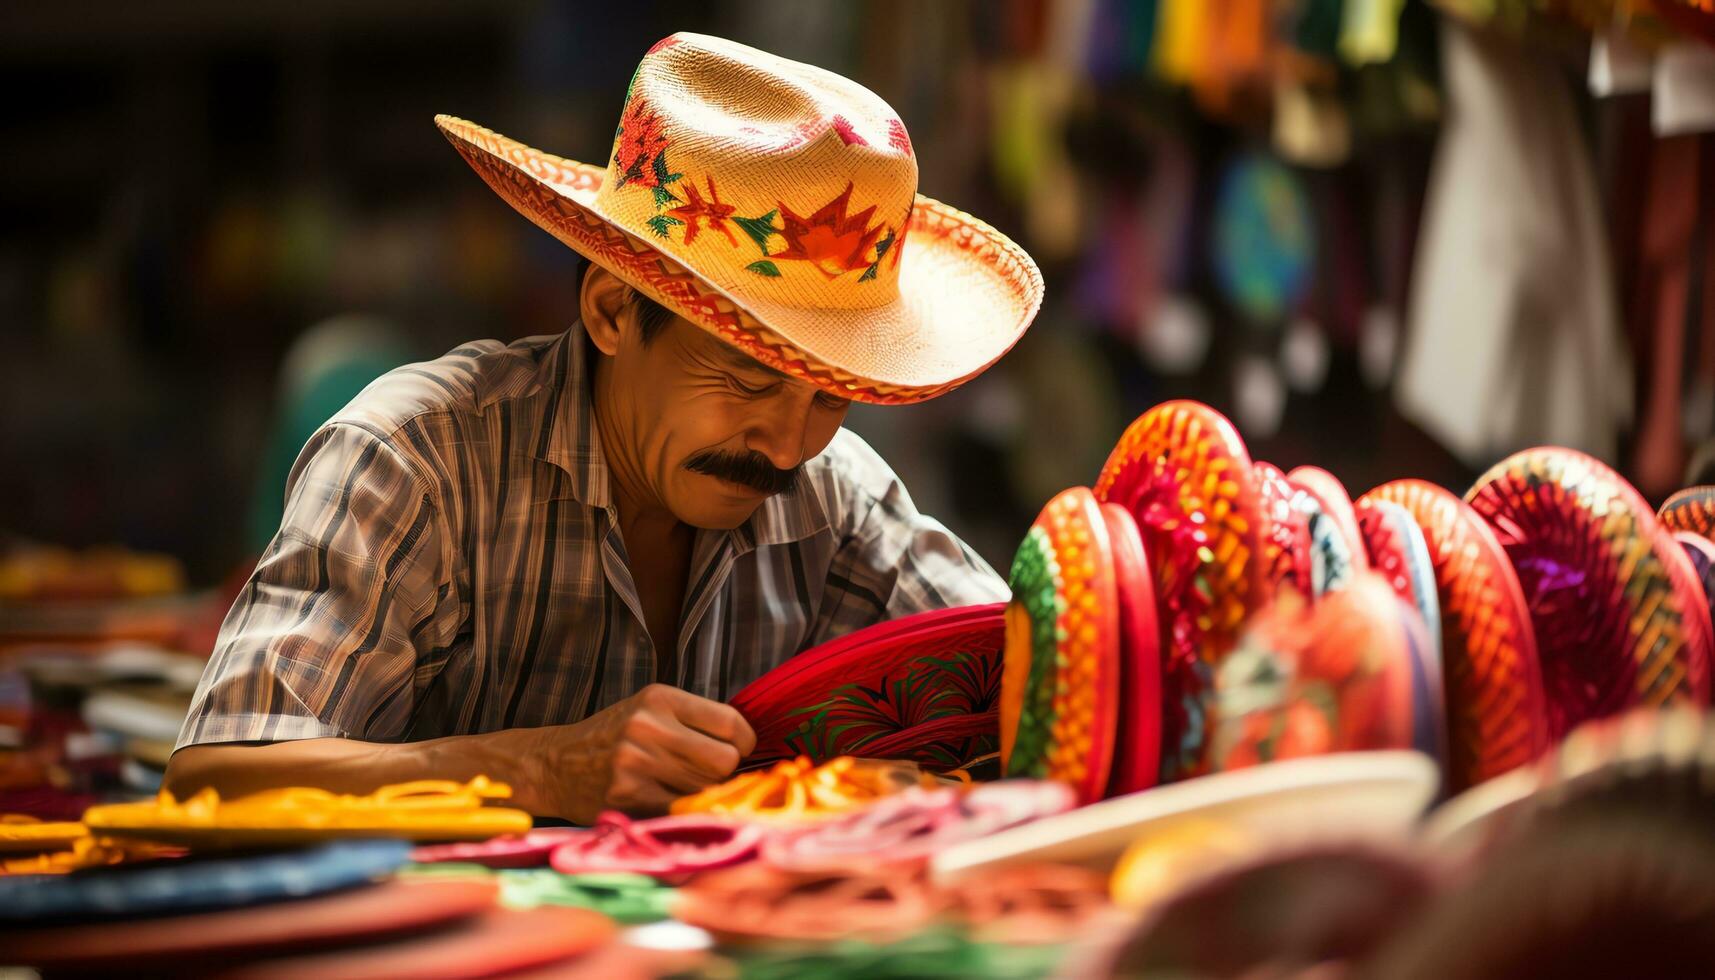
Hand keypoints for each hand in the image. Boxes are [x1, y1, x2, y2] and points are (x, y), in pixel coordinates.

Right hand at [529, 684, 755, 822]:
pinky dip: (682, 811)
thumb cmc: (614, 738)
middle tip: (706, 775)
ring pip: (705, 789)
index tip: (739, 750)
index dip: (745, 742)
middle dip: (724, 773)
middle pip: (724, 760)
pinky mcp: (627, 796)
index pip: (730, 722)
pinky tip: (669, 803)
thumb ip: (694, 721)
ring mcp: (636, 762)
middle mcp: (648, 726)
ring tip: (680, 788)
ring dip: (701, 795)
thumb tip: (749, 747)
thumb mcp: (649, 711)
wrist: (555, 765)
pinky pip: (679, 810)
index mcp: (660, 698)